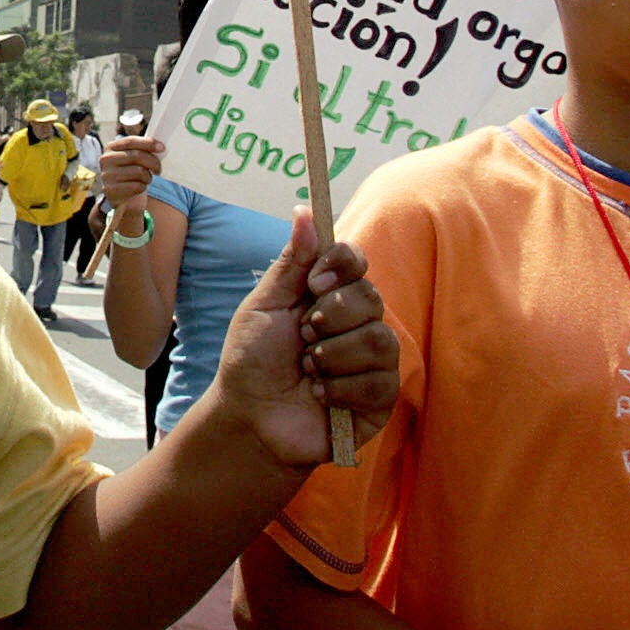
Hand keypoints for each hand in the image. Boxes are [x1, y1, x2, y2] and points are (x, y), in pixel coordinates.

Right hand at [99, 135, 163, 208]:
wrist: (124, 198)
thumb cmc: (131, 173)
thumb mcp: (134, 158)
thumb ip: (142, 149)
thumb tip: (160, 146)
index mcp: (110, 147)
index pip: (131, 141)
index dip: (148, 143)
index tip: (162, 147)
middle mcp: (106, 159)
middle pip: (136, 156)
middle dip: (153, 162)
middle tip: (158, 169)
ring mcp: (106, 175)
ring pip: (139, 171)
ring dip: (148, 177)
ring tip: (146, 179)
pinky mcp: (110, 190)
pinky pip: (137, 186)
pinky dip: (143, 187)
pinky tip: (140, 187)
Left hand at [212, 217, 397, 467]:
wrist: (250, 418)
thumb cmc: (252, 360)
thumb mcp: (264, 305)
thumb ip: (291, 262)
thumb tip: (305, 211)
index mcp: (330, 294)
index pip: (356, 261)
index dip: (342, 265)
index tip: (315, 282)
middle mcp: (357, 322)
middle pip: (371, 297)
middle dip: (330, 317)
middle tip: (303, 336)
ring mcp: (372, 360)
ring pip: (379, 340)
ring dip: (333, 356)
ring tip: (307, 370)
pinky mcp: (379, 398)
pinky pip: (379, 382)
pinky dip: (342, 389)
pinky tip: (320, 396)